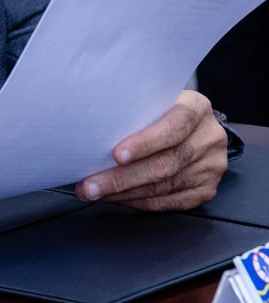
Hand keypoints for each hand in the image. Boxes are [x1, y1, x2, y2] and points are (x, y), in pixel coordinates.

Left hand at [74, 90, 227, 210]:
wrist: (195, 126)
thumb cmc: (164, 110)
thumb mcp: (156, 100)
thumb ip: (137, 112)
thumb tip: (94, 132)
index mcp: (197, 108)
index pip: (173, 127)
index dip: (145, 142)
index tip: (117, 154)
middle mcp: (209, 138)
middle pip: (165, 163)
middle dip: (122, 177)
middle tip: (91, 185)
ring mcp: (210, 167)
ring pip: (164, 186)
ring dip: (124, 193)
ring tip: (96, 193)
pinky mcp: (206, 190)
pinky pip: (169, 202)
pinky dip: (138, 202)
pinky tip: (117, 199)